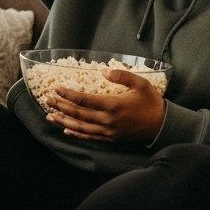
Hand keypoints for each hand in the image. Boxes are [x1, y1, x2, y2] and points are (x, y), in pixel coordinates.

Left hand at [45, 68, 165, 142]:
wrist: (161, 125)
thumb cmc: (151, 102)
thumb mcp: (140, 83)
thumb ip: (122, 75)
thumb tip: (103, 71)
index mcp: (113, 105)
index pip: (84, 100)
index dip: (68, 94)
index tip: (56, 88)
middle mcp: (108, 120)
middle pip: (79, 114)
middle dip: (61, 107)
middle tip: (47, 100)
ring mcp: (108, 131)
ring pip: (81, 127)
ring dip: (64, 121)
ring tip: (50, 116)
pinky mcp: (111, 138)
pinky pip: (90, 137)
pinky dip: (77, 134)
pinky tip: (66, 130)